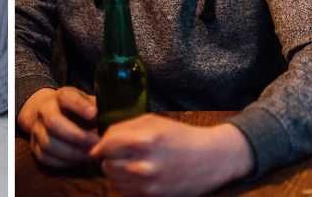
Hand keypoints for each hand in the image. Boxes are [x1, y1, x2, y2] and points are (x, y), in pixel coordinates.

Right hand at [17, 87, 98, 168]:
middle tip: (96, 143)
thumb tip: (107, 119)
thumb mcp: (86, 101)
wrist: (48, 111)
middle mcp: (44, 110)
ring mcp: (37, 128)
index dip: (80, 106)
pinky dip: (64, 162)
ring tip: (90, 155)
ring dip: (72, 153)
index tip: (94, 114)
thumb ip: (96, 107)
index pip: (67, 97)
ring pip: (48, 144)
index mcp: (61, 96)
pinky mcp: (34, 146)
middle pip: (53, 122)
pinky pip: (46, 158)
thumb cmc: (75, 108)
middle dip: (76, 136)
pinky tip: (78, 160)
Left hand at [90, 114, 253, 195]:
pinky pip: (126, 192)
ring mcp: (149, 184)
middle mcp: (145, 165)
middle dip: (109, 158)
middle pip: (107, 165)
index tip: (101, 146)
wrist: (211, 159)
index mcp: (144, 140)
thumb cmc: (180, 136)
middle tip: (119, 154)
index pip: (105, 146)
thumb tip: (101, 141)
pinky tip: (137, 175)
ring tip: (130, 164)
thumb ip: (123, 128)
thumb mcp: (152, 121)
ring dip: (117, 172)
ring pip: (114, 181)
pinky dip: (126, 184)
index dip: (101, 146)